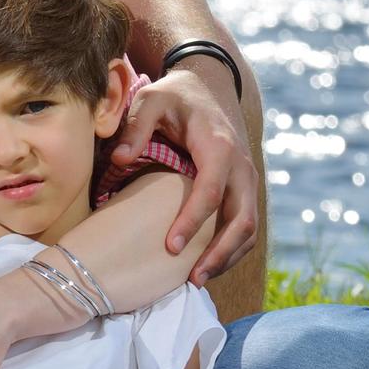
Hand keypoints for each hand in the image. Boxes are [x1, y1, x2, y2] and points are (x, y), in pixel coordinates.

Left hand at [109, 64, 254, 281]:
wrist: (210, 87)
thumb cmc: (176, 96)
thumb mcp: (152, 98)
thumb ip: (135, 125)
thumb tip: (119, 158)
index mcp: (218, 146)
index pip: (210, 191)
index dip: (192, 222)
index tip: (170, 247)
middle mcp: (241, 166)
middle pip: (242, 219)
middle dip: (219, 253)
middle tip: (192, 279)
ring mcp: (248, 180)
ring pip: (249, 228)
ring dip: (228, 257)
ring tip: (198, 281)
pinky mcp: (246, 190)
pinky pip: (246, 226)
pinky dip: (232, 249)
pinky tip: (206, 265)